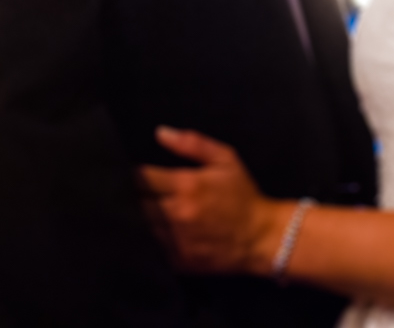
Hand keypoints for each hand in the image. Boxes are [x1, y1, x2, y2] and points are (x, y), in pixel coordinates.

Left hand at [140, 127, 288, 274]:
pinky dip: (149, 239)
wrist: (261, 237)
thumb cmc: (243, 196)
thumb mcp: (226, 160)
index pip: (141, 177)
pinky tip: (154, 232)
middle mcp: (176, 213)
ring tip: (142, 211)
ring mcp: (176, 239)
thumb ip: (192, 143)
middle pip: (135, 203)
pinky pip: (152, 248)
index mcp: (186, 185)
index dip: (133, 174)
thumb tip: (161, 133)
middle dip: (131, 196)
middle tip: (134, 192)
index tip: (134, 173)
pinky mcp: (178, 260)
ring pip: (139, 227)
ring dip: (138, 218)